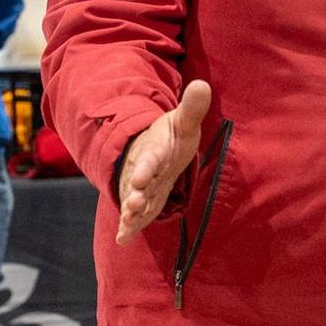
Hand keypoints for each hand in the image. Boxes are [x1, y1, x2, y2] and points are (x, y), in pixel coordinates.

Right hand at [114, 80, 211, 243]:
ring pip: (134, 200)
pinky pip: (133, 215)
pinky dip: (127, 227)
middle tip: (134, 203)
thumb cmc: (170, 137)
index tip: (143, 177)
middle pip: (138, 183)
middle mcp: (143, 170)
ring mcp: (140, 187)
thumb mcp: (183, 123)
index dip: (146, 168)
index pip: (150, 158)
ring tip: (128, 222)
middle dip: (136, 193)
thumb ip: (192, 108)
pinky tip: (122, 239)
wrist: (153, 149)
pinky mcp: (142, 201)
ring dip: (131, 212)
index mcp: (154, 150)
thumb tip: (203, 85)